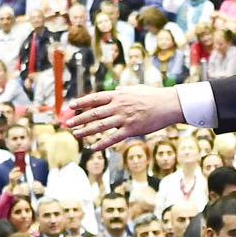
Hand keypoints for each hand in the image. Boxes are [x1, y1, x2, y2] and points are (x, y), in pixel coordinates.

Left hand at [62, 86, 186, 150]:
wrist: (168, 104)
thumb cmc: (153, 95)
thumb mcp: (136, 88)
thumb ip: (124, 90)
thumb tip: (116, 89)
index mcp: (118, 95)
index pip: (95, 98)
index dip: (82, 102)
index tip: (70, 106)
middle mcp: (118, 106)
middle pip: (94, 113)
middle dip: (79, 118)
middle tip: (67, 123)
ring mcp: (124, 118)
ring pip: (100, 126)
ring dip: (86, 131)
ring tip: (75, 134)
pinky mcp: (131, 129)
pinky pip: (113, 138)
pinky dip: (102, 143)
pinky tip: (93, 148)